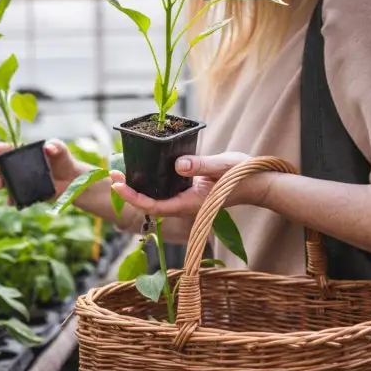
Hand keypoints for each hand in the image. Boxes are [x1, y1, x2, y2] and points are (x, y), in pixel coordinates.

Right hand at [0, 139, 85, 203]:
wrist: (71, 180)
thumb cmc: (63, 160)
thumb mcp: (60, 150)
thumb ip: (56, 145)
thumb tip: (49, 147)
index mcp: (18, 152)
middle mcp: (15, 166)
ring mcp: (18, 180)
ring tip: (0, 185)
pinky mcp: (24, 192)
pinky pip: (12, 197)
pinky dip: (10, 199)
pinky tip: (11, 200)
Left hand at [110, 152, 272, 216]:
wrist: (258, 183)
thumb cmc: (243, 176)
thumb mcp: (223, 166)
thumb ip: (202, 165)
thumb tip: (179, 165)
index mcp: (190, 203)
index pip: (155, 206)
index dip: (134, 198)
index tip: (118, 185)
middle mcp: (184, 204)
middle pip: (150, 203)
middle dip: (129, 191)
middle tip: (112, 174)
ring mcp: (185, 198)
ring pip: (156, 197)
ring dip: (137, 187)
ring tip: (120, 171)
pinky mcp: (188, 190)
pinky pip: (165, 189)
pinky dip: (150, 181)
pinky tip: (143, 169)